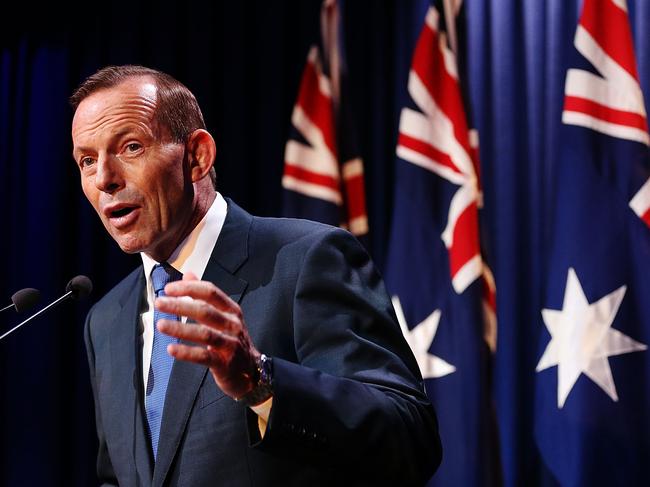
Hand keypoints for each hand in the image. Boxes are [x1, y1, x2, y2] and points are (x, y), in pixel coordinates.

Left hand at [155, 272, 260, 399]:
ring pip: (204, 333)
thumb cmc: (232, 341)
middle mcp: (233, 324)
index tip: (168, 289)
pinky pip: (204, 356)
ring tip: (160, 325)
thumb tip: (188, 274)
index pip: (211, 292)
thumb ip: (205, 295)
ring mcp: (230, 344)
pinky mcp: (225, 363)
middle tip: (159, 303)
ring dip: (180, 328)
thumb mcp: (223, 315)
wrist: (252, 372)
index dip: (189, 288)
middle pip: (205, 310)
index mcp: (231, 310)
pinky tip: (171, 349)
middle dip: (180, 305)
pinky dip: (187, 352)